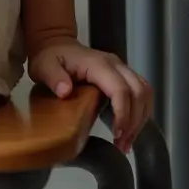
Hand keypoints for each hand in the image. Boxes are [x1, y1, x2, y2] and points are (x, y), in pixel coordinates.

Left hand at [27, 38, 151, 154]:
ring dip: (140, 119)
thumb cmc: (49, 57)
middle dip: (134, 121)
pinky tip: (128, 131)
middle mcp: (114, 64)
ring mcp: (121, 69)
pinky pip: (141, 94)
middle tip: (122, 144)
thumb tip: (65, 91)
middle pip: (139, 92)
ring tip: (126, 142)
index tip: (116, 135)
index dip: (123, 113)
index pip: (120, 89)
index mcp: (97, 64)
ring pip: (144, 93)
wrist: (55, 44)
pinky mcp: (123, 76)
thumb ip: (53, 77)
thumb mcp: (43, 66)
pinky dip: (140, 113)